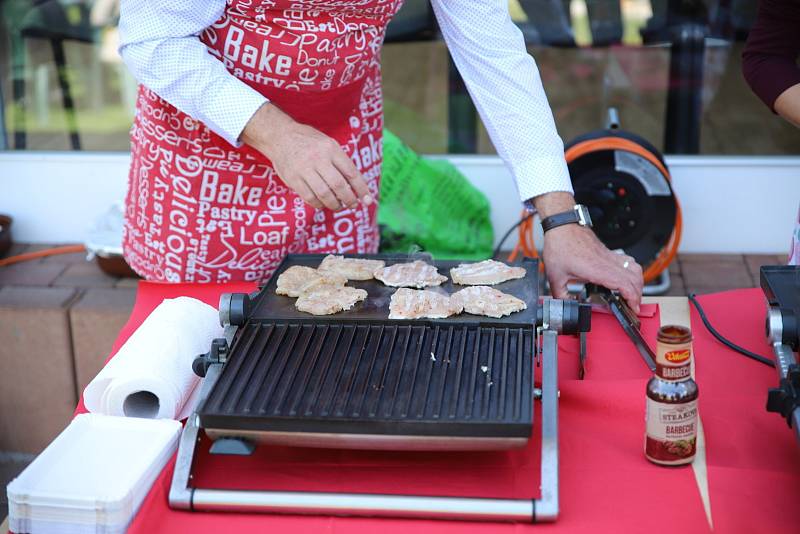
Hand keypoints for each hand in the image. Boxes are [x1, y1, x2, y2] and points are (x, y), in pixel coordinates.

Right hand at [241, 102, 372, 210]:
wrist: (280, 136)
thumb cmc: (309, 142)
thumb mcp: (328, 144)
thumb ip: (340, 162)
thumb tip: (356, 186)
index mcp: (331, 149)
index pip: (351, 172)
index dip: (361, 189)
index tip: (368, 199)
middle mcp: (318, 159)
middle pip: (338, 185)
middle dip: (349, 199)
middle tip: (353, 204)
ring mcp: (304, 169)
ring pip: (324, 194)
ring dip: (334, 204)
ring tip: (338, 205)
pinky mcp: (293, 179)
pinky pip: (309, 197)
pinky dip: (319, 204)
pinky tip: (322, 203)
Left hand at [543, 224, 643, 311]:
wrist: (561, 227)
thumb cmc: (559, 246)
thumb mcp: (555, 276)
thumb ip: (560, 294)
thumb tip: (565, 305)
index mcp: (597, 269)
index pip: (624, 284)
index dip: (632, 298)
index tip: (633, 308)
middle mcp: (607, 262)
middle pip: (634, 279)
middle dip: (638, 295)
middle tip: (633, 306)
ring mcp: (609, 256)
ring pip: (635, 268)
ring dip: (638, 283)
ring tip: (633, 294)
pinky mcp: (608, 252)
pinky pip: (628, 262)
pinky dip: (633, 272)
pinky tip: (627, 279)